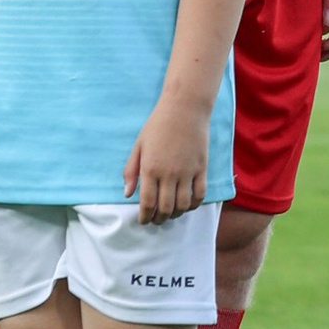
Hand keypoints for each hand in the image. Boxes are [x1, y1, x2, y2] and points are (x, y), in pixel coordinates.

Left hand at [124, 94, 210, 224]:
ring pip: (182, 205)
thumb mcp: (139, 145)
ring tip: (171, 214)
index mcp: (151, 168)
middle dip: (159, 219)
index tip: (143, 220)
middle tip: (156, 220)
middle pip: (165, 208)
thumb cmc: (158, 124)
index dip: (144, 216)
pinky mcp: (202, 168)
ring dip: (176, 214)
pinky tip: (187, 205)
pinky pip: (199, 194)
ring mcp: (187, 172)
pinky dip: (193, 205)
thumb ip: (131, 170)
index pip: (147, 202)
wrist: (184, 108)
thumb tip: (127, 194)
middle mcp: (169, 173)